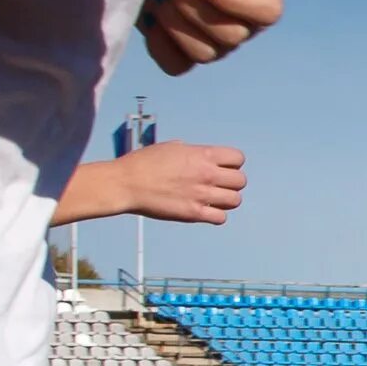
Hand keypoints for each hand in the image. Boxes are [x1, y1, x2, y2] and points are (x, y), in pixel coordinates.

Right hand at [55, 140, 245, 226]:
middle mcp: (206, 174)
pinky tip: (205, 211)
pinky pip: (221, 218)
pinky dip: (216, 215)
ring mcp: (201, 194)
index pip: (238, 158)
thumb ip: (194, 152)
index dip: (233, 163)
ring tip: (212, 199)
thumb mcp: (172, 147)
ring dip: (227, 200)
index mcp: (202, 155)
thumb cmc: (144, 163)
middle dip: (232, 183)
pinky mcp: (193, 213)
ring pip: (235, 200)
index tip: (223, 168)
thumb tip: (202, 156)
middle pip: (241, 181)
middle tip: (218, 185)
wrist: (126, 183)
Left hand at [140, 0, 281, 73]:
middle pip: (231, 36)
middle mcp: (244, 25)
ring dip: (175, 22)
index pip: (266, 14)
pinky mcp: (184, 54)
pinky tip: (151, 13)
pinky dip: (159, 42)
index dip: (231, 0)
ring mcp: (215, 44)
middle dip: (194, 7)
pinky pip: (176, 65)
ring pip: (204, 54)